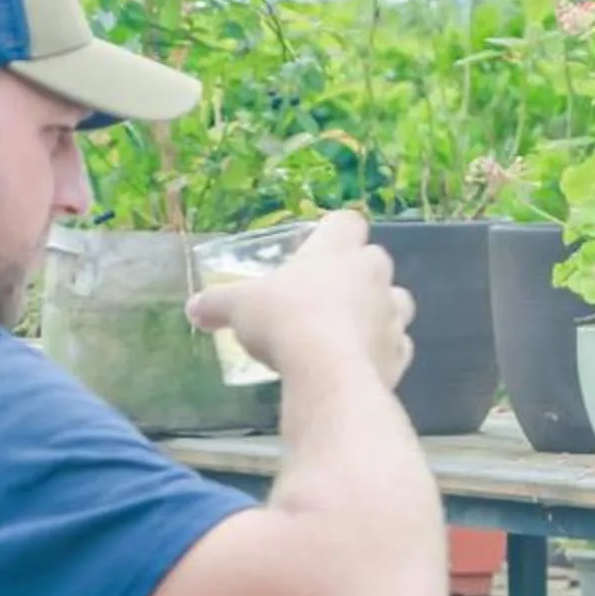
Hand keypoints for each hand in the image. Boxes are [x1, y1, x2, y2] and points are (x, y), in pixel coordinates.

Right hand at [188, 211, 415, 388]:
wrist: (329, 374)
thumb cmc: (285, 321)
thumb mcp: (240, 308)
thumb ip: (217, 304)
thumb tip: (194, 308)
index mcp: (337, 249)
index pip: (347, 221)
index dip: (335, 231)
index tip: (317, 246)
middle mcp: (372, 274)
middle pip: (374, 260)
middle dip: (356, 273)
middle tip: (324, 294)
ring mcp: (392, 314)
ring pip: (395, 301)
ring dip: (376, 310)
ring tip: (347, 329)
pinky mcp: (400, 352)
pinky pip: (397, 344)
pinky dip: (382, 350)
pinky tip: (360, 362)